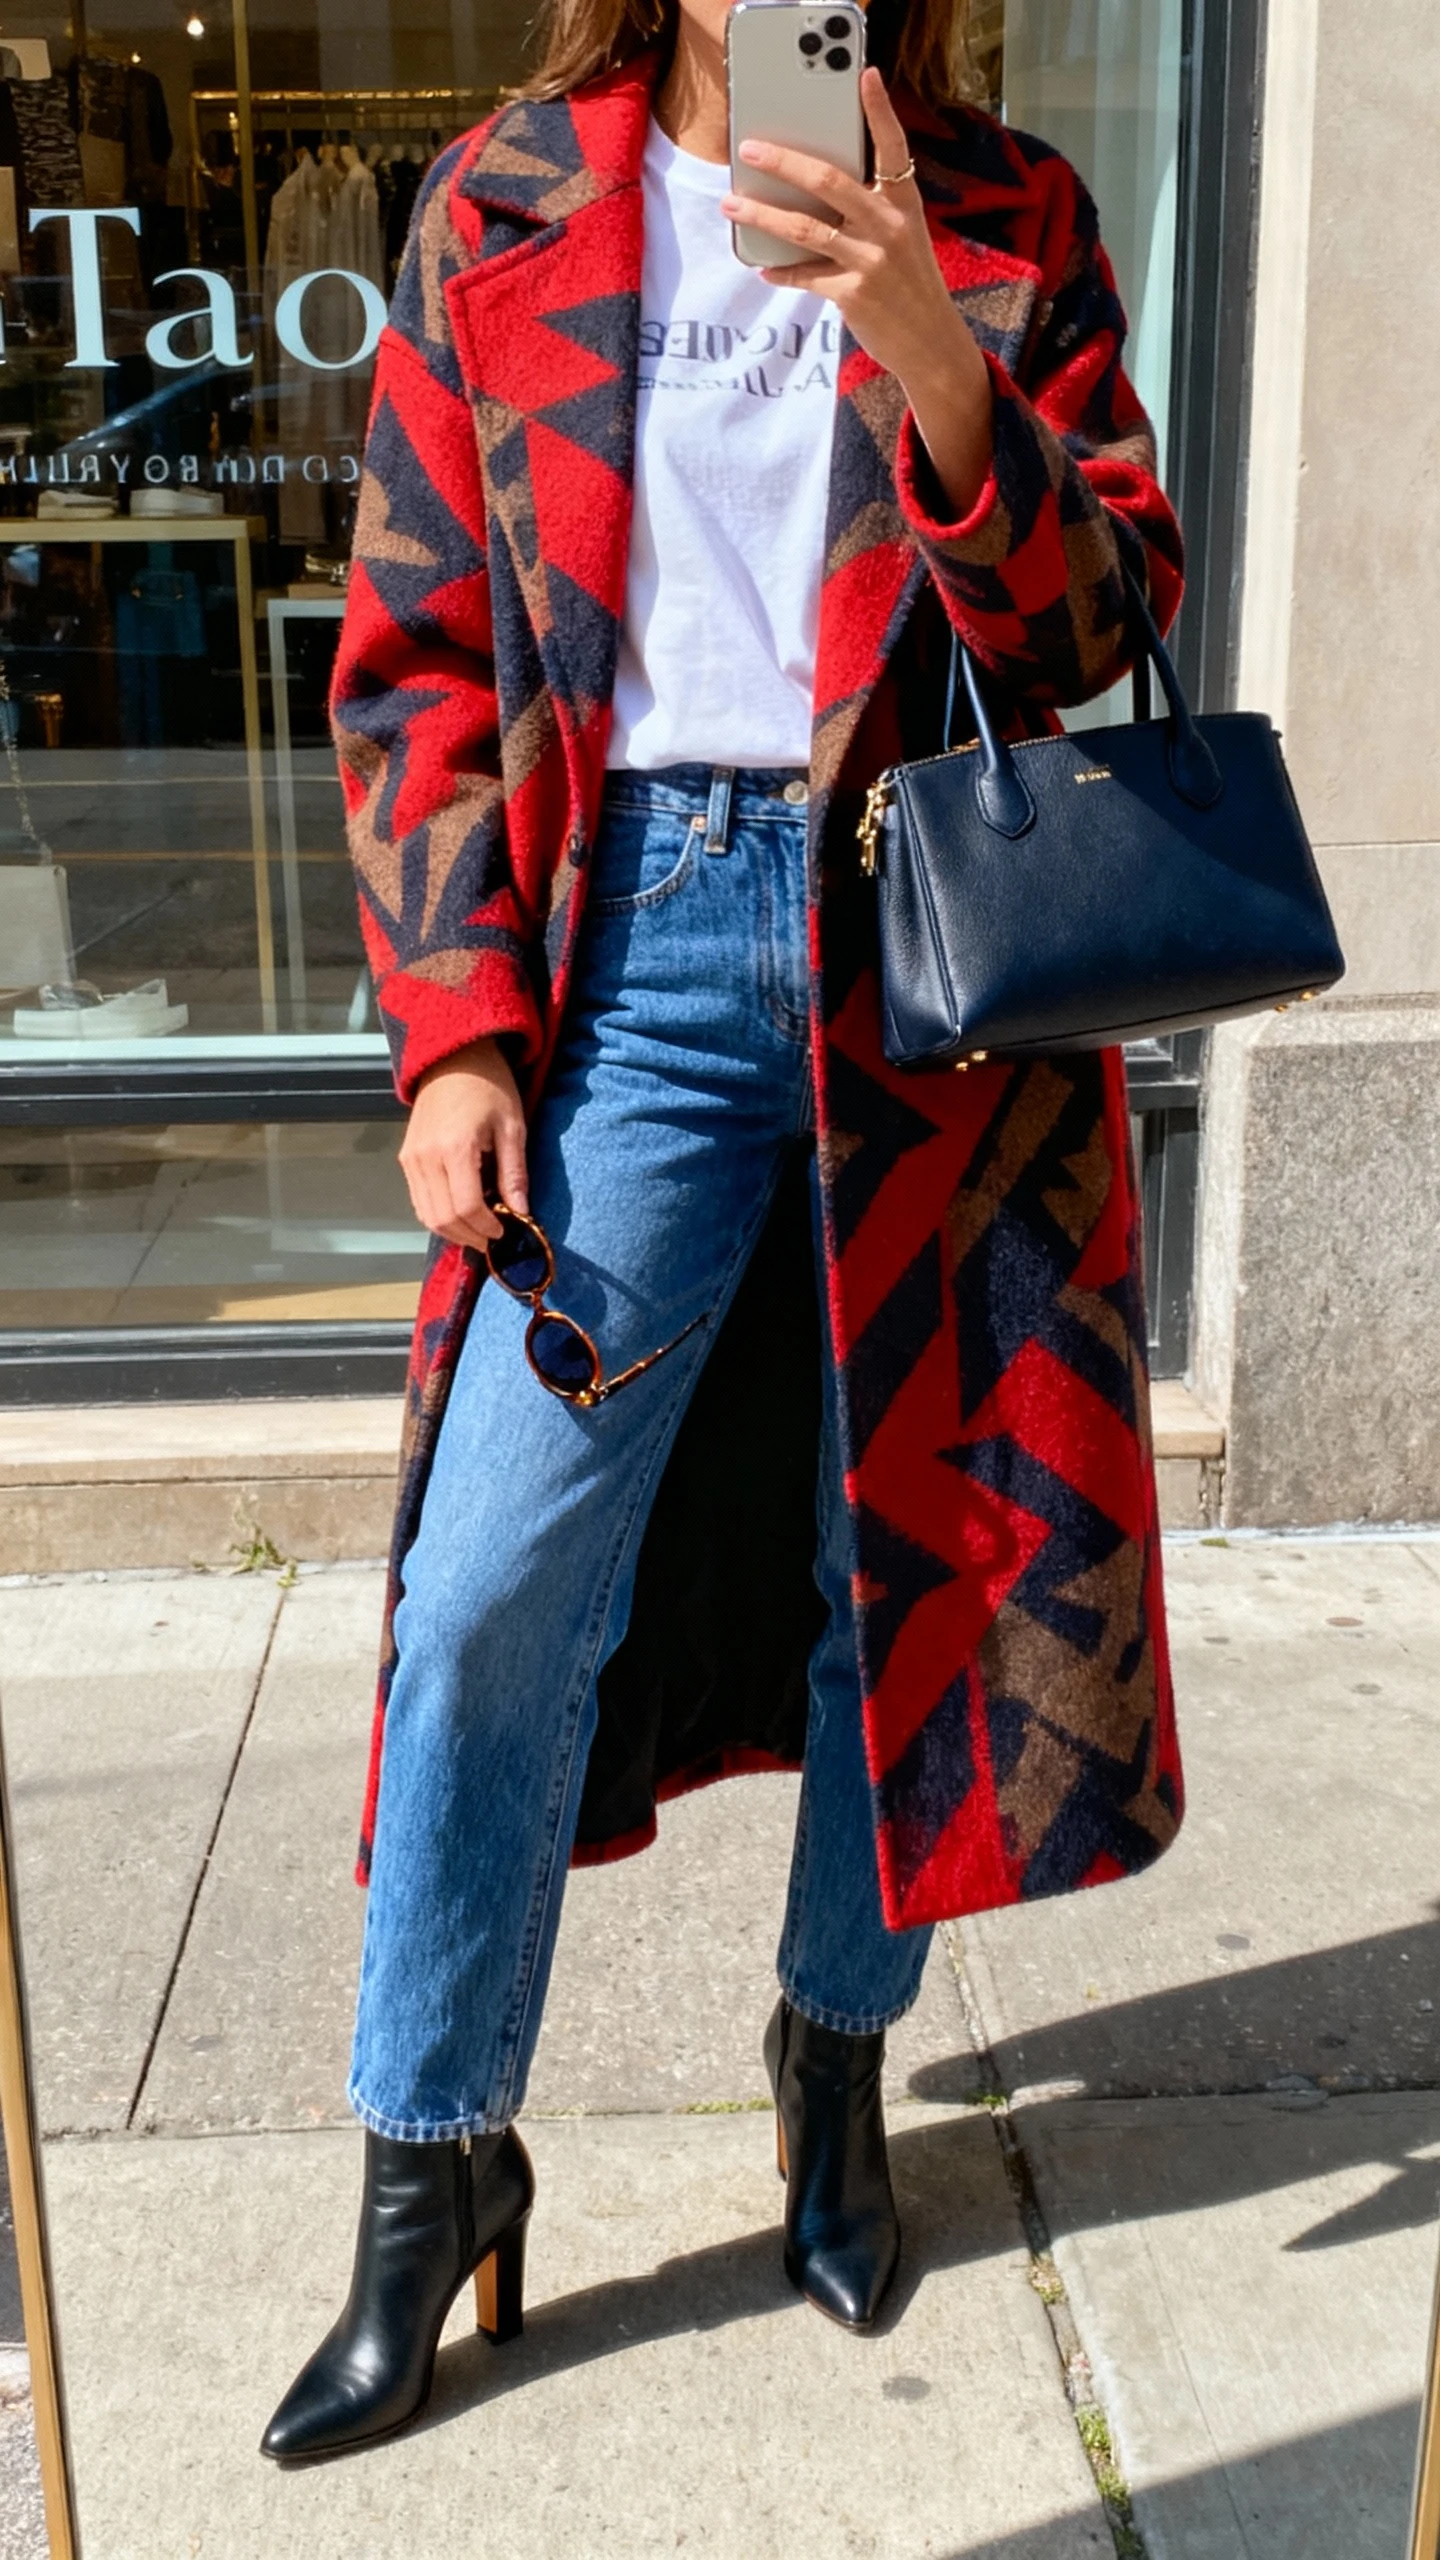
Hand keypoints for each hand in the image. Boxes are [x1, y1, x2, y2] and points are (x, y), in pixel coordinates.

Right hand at [399, 1037, 527, 1249]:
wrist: (454, 1058)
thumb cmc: (489, 1087)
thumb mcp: (512, 1128)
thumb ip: (514, 1174)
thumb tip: (522, 1214)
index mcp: (455, 1147)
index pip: (466, 1207)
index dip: (486, 1227)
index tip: (505, 1231)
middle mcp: (426, 1157)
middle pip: (442, 1218)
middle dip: (470, 1236)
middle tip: (493, 1237)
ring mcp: (411, 1158)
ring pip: (426, 1214)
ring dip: (453, 1230)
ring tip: (479, 1228)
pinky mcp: (406, 1157)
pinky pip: (419, 1199)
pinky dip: (439, 1214)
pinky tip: (462, 1212)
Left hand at [722, 67, 993, 517]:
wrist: (932, 343)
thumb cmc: (910, 284)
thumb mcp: (903, 238)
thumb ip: (871, 211)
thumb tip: (813, 192)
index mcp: (905, 203)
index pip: (894, 147)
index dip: (880, 110)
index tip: (865, 74)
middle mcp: (889, 226)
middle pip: (829, 181)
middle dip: (783, 161)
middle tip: (750, 147)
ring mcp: (871, 261)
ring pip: (804, 228)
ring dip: (761, 213)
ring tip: (732, 202)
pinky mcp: (853, 295)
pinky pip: (806, 275)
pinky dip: (781, 271)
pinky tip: (763, 267)